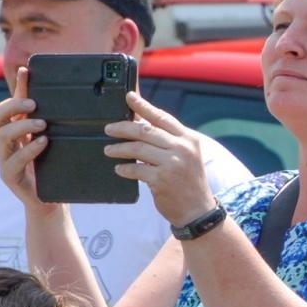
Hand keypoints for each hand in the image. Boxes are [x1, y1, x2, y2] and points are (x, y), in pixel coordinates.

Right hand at [0, 67, 50, 210]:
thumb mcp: (57, 143)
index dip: (18, 88)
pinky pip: (13, 160)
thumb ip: (58, 125)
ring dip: (21, 125)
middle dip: (13, 106)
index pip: (11, 104)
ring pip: (2, 135)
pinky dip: (29, 149)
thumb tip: (77, 102)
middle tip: (33, 104)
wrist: (50, 202)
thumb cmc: (55, 169)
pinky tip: (43, 143)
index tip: (27, 72)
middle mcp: (7, 142)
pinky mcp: (10, 176)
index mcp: (17, 131)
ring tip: (42, 124)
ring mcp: (5, 159)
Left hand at [104, 92, 216, 227]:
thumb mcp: (186, 155)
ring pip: (137, 148)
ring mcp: (172, 164)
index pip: (162, 117)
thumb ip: (169, 140)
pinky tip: (119, 169)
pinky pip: (135, 169)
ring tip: (109, 150)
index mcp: (189, 139)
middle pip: (146, 130)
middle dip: (123, 128)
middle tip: (108, 128)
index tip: (129, 96)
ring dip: (119, 148)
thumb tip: (141, 125)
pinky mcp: (161, 180)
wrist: (198, 210)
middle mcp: (182, 148)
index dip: (143, 106)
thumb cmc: (189, 181)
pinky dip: (124, 169)